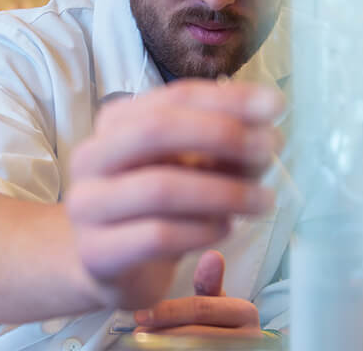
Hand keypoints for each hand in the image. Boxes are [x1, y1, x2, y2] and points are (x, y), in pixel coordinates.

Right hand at [66, 80, 282, 308]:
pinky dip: (201, 230)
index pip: (174, 97)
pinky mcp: (97, 252)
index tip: (274, 105)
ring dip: (223, 192)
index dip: (228, 98)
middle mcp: (92, 156)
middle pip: (155, 130)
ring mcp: (87, 205)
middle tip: (269, 149)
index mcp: (116, 122)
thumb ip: (221, 148)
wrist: (108, 265)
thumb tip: (265, 132)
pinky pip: (157, 236)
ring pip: (160, 187)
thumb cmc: (156, 206)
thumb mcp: (189, 166)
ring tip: (263, 200)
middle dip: (221, 134)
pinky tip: (227, 228)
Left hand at [132, 250, 262, 337]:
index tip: (139, 315)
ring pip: (193, 347)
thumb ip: (208, 281)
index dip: (168, 312)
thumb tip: (212, 253)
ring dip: (163, 344)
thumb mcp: (215, 301)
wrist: (233, 345)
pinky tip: (156, 347)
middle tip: (138, 330)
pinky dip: (171, 349)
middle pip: (195, 334)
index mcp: (246, 313)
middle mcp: (250, 336)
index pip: (201, 309)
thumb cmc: (219, 322)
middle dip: (162, 331)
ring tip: (143, 340)